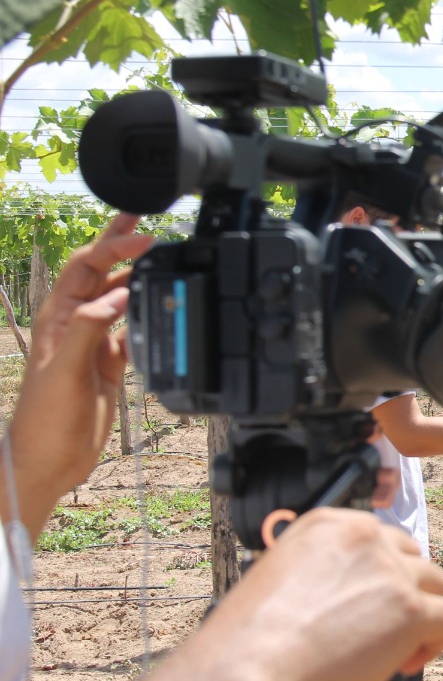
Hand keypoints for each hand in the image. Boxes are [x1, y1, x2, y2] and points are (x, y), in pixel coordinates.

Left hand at [7, 214, 152, 534]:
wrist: (49, 459)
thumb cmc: (45, 419)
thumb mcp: (64, 371)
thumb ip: (89, 330)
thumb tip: (118, 295)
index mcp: (58, 318)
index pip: (85, 268)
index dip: (113, 247)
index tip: (144, 238)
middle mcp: (75, 324)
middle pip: (100, 273)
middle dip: (120, 245)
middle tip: (144, 221)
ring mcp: (93, 343)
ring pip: (117, 297)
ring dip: (136, 276)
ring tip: (158, 256)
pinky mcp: (109, 363)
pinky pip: (130, 329)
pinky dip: (145, 314)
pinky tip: (158, 308)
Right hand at [95, 508, 442, 680]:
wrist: (244, 671)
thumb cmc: (249, 641)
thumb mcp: (280, 576)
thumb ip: (324, 570)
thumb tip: (353, 594)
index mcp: (328, 523)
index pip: (379, 538)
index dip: (379, 576)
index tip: (365, 606)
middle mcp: (364, 537)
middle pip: (411, 557)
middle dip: (402, 593)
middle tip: (378, 632)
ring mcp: (390, 571)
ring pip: (435, 584)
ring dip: (420, 618)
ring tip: (391, 653)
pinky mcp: (410, 609)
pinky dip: (435, 643)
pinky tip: (404, 665)